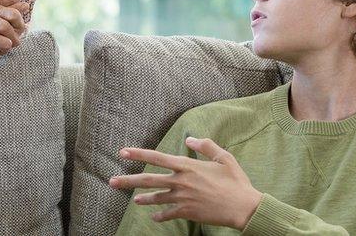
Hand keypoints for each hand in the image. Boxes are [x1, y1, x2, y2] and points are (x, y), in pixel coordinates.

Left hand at [109, 137, 262, 229]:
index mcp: (187, 166)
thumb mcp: (224, 158)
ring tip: (133, 199)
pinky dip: (160, 216)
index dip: (138, 154)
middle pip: (149, 180)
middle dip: (128, 180)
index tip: (122, 152)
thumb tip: (189, 138)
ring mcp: (183, 198)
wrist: (244, 207)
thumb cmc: (236, 181)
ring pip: (156, 198)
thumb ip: (205, 146)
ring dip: (143, 199)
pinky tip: (155, 217)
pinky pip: (168, 214)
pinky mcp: (188, 212)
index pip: (157, 158)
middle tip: (112, 181)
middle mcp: (181, 181)